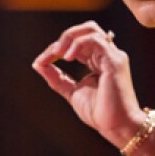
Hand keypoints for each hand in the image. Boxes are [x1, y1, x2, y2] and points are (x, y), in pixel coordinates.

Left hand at [32, 21, 145, 147]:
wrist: (116, 126)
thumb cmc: (100, 112)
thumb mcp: (72, 91)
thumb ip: (57, 77)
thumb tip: (38, 64)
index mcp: (99, 61)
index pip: (77, 43)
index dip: (57, 49)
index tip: (41, 62)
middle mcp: (107, 55)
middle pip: (86, 29)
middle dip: (65, 37)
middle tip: (51, 54)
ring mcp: (112, 56)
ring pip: (90, 29)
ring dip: (69, 38)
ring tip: (57, 53)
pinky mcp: (114, 60)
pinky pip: (95, 39)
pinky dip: (78, 44)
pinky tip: (67, 57)